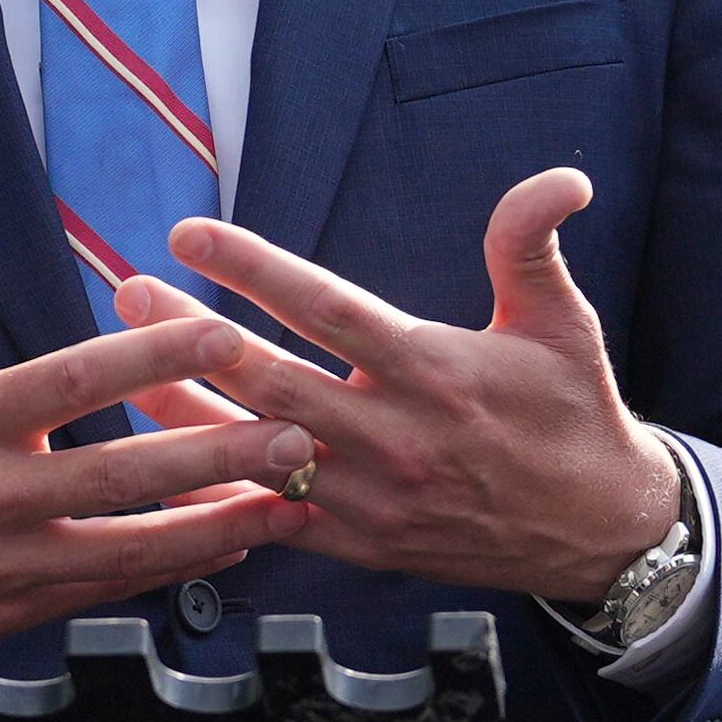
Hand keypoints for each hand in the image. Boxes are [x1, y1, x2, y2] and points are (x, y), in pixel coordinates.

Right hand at [0, 209, 315, 650]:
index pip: (71, 383)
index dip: (151, 357)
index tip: (223, 334)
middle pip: (119, 475)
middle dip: (214, 454)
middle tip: (296, 434)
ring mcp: (2, 565)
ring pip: (129, 548)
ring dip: (217, 526)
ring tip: (294, 502)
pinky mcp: (10, 612)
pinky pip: (109, 590)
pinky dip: (175, 571)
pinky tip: (233, 547)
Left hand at [157, 171, 682, 609]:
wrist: (597, 530)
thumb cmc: (572, 413)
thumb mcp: (561, 322)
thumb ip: (531, 245)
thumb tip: (562, 177)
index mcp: (436, 370)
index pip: (327, 308)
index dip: (254, 269)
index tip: (190, 234)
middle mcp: (396, 436)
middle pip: (272, 380)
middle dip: (190, 338)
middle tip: (126, 292)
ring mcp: (373, 497)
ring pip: (258, 454)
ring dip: (186, 413)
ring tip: (125, 374)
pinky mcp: (361, 544)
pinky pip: (273, 521)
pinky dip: (216, 500)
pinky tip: (161, 475)